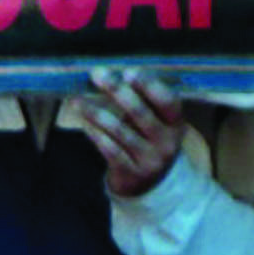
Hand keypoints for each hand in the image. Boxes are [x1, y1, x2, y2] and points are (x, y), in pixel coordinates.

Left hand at [62, 69, 192, 201]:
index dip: (149, 86)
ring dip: (96, 112)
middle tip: (97, 74)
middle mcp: (166, 142)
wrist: (146, 183)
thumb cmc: (145, 139)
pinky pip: (109, 149)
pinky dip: (95, 133)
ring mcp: (149, 160)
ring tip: (78, 101)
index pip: (167, 101)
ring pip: (120, 131)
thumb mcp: (154, 121)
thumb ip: (141, 100)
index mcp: (175, 123)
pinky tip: (84, 122)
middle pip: (141, 113)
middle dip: (117, 91)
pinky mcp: (131, 173)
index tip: (128, 71)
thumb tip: (110, 75)